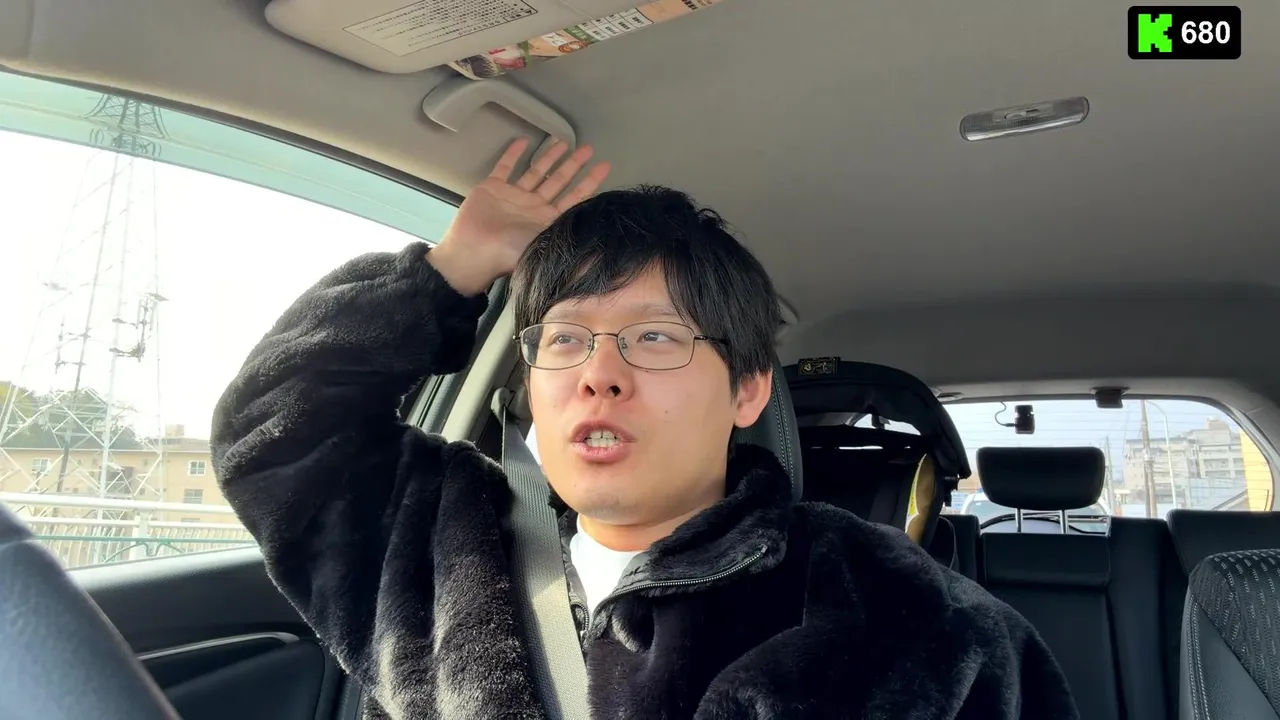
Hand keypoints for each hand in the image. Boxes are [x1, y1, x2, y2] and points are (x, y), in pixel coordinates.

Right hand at [429, 137, 610, 294]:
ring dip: (549, 157)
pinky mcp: (493, 188)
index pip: (574, 198)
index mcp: (547, 221)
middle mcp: (533, 207)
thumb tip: (599, 235)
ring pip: (536, 171)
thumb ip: (566, 234)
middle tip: (589, 150)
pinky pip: (505, 167)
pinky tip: (523, 141)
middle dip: (574, 166)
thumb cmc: (508, 253)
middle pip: (558, 182)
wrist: (473, 252)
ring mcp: (513, 196)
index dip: (590, 182)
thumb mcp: (544, 245)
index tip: (605, 167)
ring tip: (564, 143)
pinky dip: (513, 154)